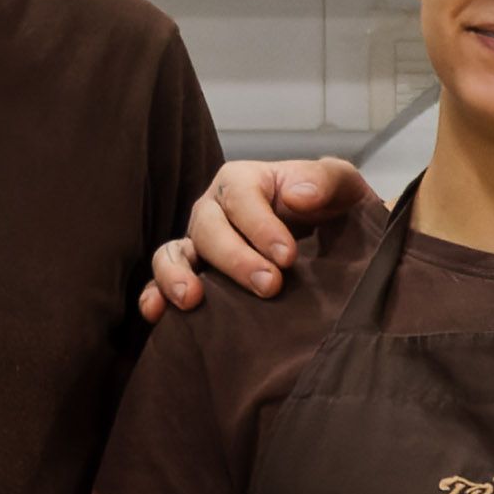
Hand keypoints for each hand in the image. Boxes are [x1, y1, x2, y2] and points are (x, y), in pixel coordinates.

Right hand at [140, 158, 373, 321]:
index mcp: (242, 181)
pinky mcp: (188, 276)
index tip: (288, 256)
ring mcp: (196, 245)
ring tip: (193, 300)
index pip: (241, 197)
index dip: (261, 226)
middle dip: (236, 259)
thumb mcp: (341, 185)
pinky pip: (158, 284)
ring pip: (171, 254)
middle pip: (208, 229)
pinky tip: (157, 314)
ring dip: (177, 275)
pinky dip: (152, 296)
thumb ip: (326, 180)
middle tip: (270, 285)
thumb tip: (298, 196)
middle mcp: (211, 210)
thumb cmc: (329, 209)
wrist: (327, 242)